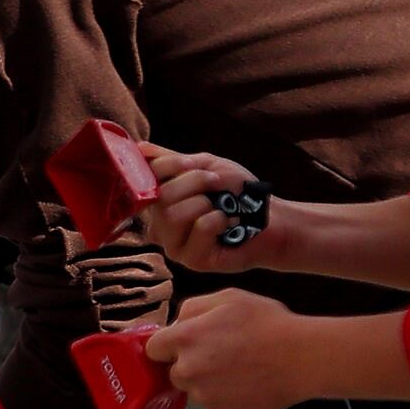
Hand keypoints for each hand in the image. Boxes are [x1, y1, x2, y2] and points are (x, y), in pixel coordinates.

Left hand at [141, 288, 311, 408]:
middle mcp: (188, 371)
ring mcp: (204, 397)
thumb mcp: (228, 298)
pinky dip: (225, 399)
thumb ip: (192, 308)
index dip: (168, 346)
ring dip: (208, 383)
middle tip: (219, 355)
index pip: (153, 349)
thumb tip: (175, 323)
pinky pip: (214, 406)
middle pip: (173, 373)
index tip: (183, 344)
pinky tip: (247, 384)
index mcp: (184, 339)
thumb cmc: (268, 323)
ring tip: (239, 369)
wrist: (301, 358)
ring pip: (195, 391)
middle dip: (189, 365)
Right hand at [142, 146, 267, 274]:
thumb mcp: (205, 166)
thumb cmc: (237, 192)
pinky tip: (228, 225)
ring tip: (221, 208)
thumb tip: (140, 147)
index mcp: (158, 203)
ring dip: (206, 203)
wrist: (269, 218)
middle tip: (216, 185)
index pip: (145, 180)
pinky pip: (199, 228)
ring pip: (173, 216)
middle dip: (195, 182)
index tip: (192, 163)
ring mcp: (175, 246)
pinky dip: (220, 219)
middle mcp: (160, 226)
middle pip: (160, 197)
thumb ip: (171, 160)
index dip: (169, 166)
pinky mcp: (193, 261)